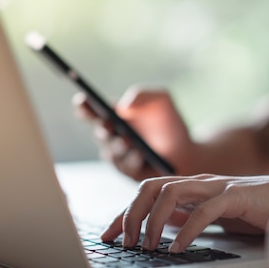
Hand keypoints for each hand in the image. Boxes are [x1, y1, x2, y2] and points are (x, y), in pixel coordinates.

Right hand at [73, 86, 195, 179]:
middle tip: (108, 125)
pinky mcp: (129, 172)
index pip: (91, 111)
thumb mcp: (161, 100)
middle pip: (100, 132)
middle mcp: (111, 137)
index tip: (82, 101)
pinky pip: (126, 167)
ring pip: (111, 152)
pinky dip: (132, 161)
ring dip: (118, 147)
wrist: (186, 150)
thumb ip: (143, 95)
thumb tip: (124, 106)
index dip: (84, 107)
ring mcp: (118, 156)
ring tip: (127, 142)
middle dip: (103, 129)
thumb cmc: (169, 122)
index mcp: (113, 117)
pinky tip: (139, 154)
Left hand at [101, 174, 268, 252]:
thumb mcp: (211, 215)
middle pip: (150, 187)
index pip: (146, 193)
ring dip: (153, 221)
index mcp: (191, 186)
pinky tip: (178, 248)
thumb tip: (160, 226)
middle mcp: (199, 182)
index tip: (108, 236)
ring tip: (148, 246)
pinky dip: (187, 231)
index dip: (124, 213)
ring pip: (170, 193)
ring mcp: (216, 186)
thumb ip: (187, 215)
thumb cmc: (252, 209)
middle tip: (124, 242)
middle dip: (130, 214)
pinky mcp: (236, 196)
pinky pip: (204, 211)